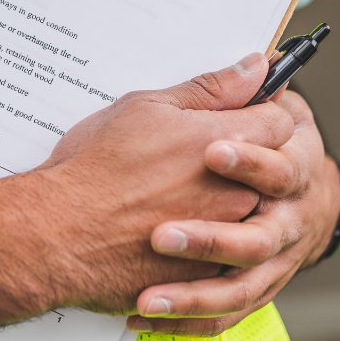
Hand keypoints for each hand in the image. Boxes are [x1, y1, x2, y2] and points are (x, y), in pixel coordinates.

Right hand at [28, 53, 295, 314]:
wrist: (59, 235)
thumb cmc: (94, 168)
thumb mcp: (146, 108)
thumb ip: (210, 89)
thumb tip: (255, 67)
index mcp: (225, 142)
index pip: (280, 121)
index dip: (259, 112)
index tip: (237, 112)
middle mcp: (235, 190)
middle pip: (270, 167)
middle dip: (245, 157)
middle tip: (198, 155)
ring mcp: (223, 235)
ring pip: (248, 211)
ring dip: (225, 199)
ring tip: (177, 193)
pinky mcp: (206, 273)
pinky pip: (225, 253)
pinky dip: (206, 238)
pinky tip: (171, 226)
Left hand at [125, 90, 339, 336]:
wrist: (309, 204)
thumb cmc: (276, 149)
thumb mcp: (253, 114)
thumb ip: (238, 96)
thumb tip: (257, 59)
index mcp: (292, 170)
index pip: (278, 167)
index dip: (247, 160)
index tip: (210, 153)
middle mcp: (287, 223)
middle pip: (258, 240)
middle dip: (210, 239)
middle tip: (162, 236)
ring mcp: (273, 262)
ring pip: (238, 290)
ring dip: (191, 295)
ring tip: (149, 296)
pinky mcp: (254, 288)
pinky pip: (225, 316)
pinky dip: (187, 322)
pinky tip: (144, 317)